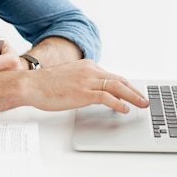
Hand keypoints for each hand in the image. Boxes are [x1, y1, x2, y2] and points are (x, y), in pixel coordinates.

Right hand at [26, 59, 148, 113]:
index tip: (134, 92)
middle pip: (119, 80)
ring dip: (132, 96)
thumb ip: (82, 82)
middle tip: (144, 99)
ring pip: (117, 87)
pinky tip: (124, 109)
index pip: (111, 75)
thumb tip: (92, 93)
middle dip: (134, 90)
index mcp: (87, 66)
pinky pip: (106, 96)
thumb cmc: (45, 84)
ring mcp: (86, 81)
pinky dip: (118, 103)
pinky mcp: (82, 92)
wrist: (31, 84)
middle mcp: (89, 70)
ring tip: (141, 104)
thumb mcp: (68, 78)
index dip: (126, 85)